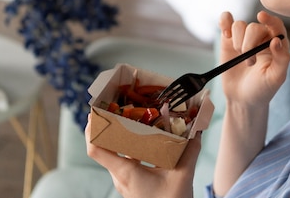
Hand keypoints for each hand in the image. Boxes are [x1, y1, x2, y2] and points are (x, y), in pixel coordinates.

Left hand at [85, 113, 200, 197]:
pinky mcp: (131, 183)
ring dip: (118, 135)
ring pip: (114, 153)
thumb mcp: (183, 176)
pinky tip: (144, 137)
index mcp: (126, 173)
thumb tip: (198, 129)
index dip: (91, 129)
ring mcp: (124, 181)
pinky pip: (125, 160)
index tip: (95, 112)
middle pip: (103, 147)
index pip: (95, 150)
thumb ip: (190, 150)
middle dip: (106, 125)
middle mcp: (120, 176)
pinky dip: (129, 146)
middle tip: (115, 106)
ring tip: (130, 117)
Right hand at [218, 11, 289, 106]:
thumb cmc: (262, 89)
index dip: (270, 19)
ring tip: (240, 57)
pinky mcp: (228, 40)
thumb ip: (282, 59)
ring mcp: (244, 38)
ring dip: (237, 41)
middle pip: (253, 27)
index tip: (261, 16)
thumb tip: (277, 40)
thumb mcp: (276, 78)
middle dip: (249, 44)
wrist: (242, 99)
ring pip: (239, 25)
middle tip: (250, 62)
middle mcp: (261, 38)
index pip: (276, 25)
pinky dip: (224, 22)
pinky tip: (226, 34)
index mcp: (277, 44)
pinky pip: (226, 21)